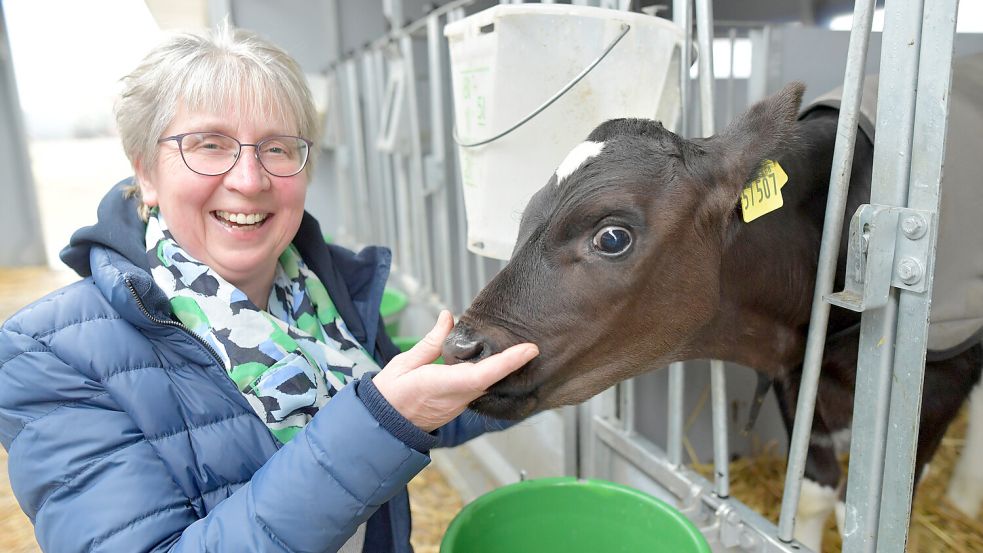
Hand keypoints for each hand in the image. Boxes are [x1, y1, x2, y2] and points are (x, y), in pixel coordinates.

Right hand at [372, 310, 537, 431]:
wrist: (384, 426)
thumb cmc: (391, 393)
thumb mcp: (406, 362)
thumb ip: (432, 341)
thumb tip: (448, 316)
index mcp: (442, 385)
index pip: (482, 375)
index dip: (508, 362)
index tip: (529, 350)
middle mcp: (457, 397)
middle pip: (494, 379)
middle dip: (515, 363)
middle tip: (534, 343)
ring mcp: (461, 404)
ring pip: (490, 385)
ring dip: (507, 369)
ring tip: (524, 348)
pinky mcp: (460, 405)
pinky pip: (482, 388)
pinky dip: (494, 374)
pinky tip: (502, 362)